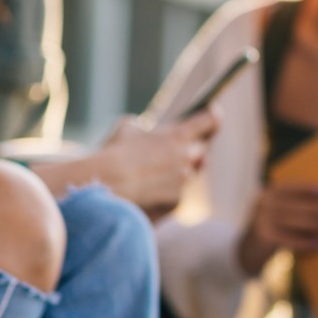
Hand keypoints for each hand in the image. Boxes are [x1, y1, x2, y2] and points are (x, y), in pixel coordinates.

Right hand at [36, 111, 216, 217]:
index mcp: (179, 136)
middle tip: (174, 148)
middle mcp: (187, 158)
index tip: (214, 114)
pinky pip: (177, 193)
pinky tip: (146, 189)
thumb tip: (147, 130)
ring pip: (188, 173)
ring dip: (176, 171)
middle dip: (190, 148)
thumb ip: (146, 126)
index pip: (210, 121)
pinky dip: (165, 190)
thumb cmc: (114, 152)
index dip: (213, 117)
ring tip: (152, 171)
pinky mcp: (176, 202)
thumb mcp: (128, 126)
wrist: (104, 186)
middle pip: (200, 149)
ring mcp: (184, 182)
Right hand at [237, 181, 317, 273]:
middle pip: (296, 205)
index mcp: (269, 193)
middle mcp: (264, 203)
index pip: (291, 187)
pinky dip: (307, 242)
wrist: (247, 251)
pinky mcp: (264, 237)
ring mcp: (262, 220)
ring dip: (316, 223)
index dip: (309, 188)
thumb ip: (295, 207)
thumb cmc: (274, 229)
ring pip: (294, 221)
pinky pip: (290, 239)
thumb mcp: (279, 213)